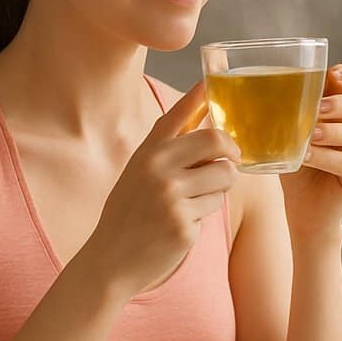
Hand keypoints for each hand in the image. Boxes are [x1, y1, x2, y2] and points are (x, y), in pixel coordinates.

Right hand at [84, 82, 239, 296]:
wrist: (110, 260)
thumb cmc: (129, 212)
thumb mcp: (139, 171)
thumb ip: (166, 145)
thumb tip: (202, 113)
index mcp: (148, 152)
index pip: (179, 114)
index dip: (199, 95)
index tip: (211, 80)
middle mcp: (158, 168)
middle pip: (217, 141)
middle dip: (232, 151)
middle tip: (230, 160)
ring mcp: (171, 196)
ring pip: (224, 176)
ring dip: (220, 186)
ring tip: (197, 198)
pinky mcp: (184, 223)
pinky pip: (215, 206)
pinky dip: (206, 212)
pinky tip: (183, 222)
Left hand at [279, 64, 341, 237]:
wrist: (302, 204)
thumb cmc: (297, 160)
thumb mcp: (290, 131)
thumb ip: (287, 109)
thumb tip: (254, 87)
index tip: (334, 74)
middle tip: (319, 107)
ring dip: (335, 132)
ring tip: (310, 134)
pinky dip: (328, 159)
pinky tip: (306, 157)